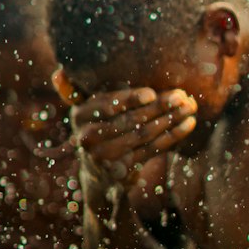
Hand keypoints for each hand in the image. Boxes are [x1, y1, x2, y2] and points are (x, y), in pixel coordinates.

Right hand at [71, 87, 196, 186]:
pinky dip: (173, 135)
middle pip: (130, 120)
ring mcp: (106, 156)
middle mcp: (89, 137)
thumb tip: (58, 73)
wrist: (97, 174)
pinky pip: (153, 149)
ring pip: (144, 135)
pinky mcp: (124, 170)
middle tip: (181, 96)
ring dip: (170, 120)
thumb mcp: (87, 109)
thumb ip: (74, 89)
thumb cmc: (99, 127)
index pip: (107, 105)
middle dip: (159, 107)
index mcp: (80, 115)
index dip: (130, 99)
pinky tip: (188, 124)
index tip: (151, 93)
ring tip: (190, 107)